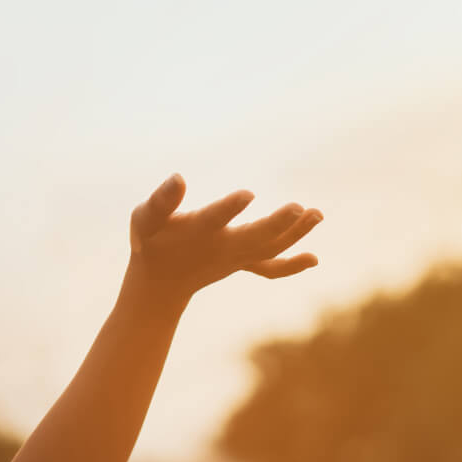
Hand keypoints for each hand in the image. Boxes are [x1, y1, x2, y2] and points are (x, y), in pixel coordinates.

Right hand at [125, 173, 321, 305]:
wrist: (160, 283)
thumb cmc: (150, 242)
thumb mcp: (144, 219)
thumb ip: (161, 201)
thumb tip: (179, 178)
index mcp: (196, 233)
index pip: (214, 220)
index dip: (228, 209)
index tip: (248, 194)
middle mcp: (221, 249)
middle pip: (254, 239)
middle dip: (277, 225)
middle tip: (299, 208)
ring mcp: (235, 258)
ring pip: (270, 249)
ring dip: (295, 235)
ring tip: (317, 214)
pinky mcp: (243, 262)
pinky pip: (270, 268)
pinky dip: (291, 265)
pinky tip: (313, 259)